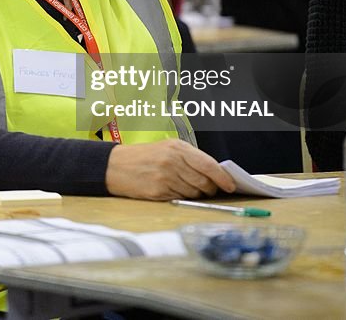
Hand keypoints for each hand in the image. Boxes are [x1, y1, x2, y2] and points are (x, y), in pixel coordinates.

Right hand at [104, 139, 235, 200]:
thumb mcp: (166, 149)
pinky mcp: (158, 191)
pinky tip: (174, 190)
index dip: (223, 177)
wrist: (115, 165)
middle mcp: (173, 161)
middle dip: (210, 188)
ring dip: (196, 193)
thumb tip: (214, 174)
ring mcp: (165, 177)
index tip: (230, 185)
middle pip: (204, 181)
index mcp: (177, 147)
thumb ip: (189, 159)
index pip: (209, 165)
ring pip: (193, 192)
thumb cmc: (142, 157)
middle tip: (209, 190)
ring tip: (186, 187)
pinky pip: (180, 198)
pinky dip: (182, 197)